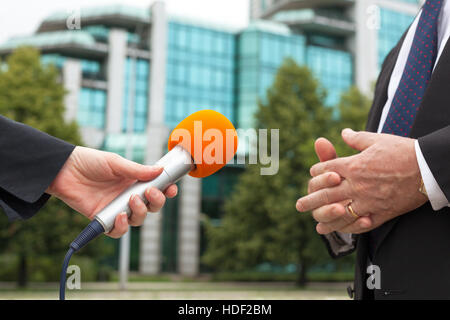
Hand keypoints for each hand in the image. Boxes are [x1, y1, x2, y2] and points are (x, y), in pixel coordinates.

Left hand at [46, 146, 177, 237]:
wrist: (63, 170)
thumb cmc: (89, 162)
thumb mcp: (115, 163)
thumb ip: (137, 170)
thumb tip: (160, 170)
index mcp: (134, 181)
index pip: (156, 189)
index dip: (167, 191)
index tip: (171, 188)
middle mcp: (128, 196)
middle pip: (151, 207)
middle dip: (156, 202)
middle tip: (150, 192)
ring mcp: (117, 208)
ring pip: (138, 220)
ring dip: (140, 213)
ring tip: (131, 200)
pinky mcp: (103, 219)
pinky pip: (117, 231)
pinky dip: (122, 227)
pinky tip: (120, 216)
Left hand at [296, 129, 426, 233]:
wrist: (428, 168)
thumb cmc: (402, 151)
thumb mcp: (376, 140)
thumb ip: (356, 138)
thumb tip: (344, 132)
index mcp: (353, 165)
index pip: (324, 170)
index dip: (316, 172)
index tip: (314, 174)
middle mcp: (356, 184)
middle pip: (326, 194)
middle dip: (310, 200)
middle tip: (299, 206)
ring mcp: (368, 200)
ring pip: (340, 213)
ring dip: (326, 219)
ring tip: (316, 225)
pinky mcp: (381, 213)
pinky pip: (361, 223)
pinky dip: (349, 228)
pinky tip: (341, 230)